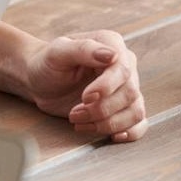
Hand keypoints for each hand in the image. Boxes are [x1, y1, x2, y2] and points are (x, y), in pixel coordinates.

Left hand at [17, 30, 146, 141]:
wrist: (41, 81)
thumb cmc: (47, 63)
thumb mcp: (58, 52)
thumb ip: (84, 49)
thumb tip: (112, 55)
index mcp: (112, 45)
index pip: (123, 69)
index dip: (107, 87)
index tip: (85, 98)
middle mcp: (124, 65)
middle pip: (129, 94)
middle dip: (101, 109)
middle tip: (74, 113)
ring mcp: (126, 88)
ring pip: (135, 111)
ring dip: (108, 123)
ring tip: (79, 121)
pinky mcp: (123, 108)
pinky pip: (139, 122)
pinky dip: (130, 132)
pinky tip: (114, 136)